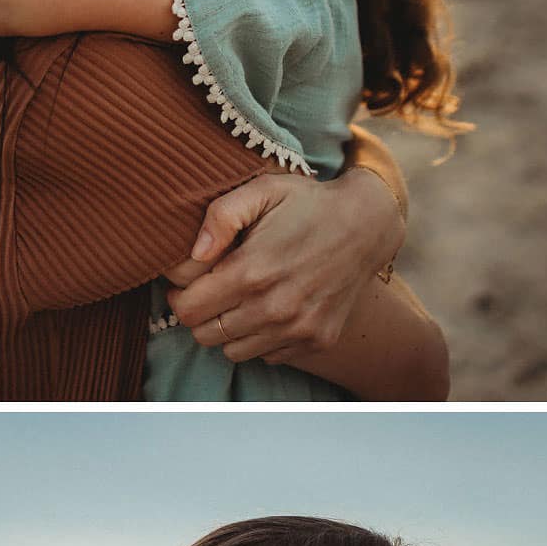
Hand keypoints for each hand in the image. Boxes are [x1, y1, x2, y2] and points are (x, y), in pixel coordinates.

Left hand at [167, 162, 401, 365]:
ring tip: (240, 299)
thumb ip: (220, 216)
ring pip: (232, 351)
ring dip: (228, 328)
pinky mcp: (317, 340)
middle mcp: (275, 308)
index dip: (178, 294)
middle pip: (204, 334)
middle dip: (199, 313)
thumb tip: (194, 254)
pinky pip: (267, 355)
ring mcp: (298, 328)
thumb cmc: (308, 204)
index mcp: (252, 271)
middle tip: (211, 289)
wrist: (367, 226)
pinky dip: (260, 338)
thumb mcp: (262, 189)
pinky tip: (269, 308)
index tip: (188, 280)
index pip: (186, 309)